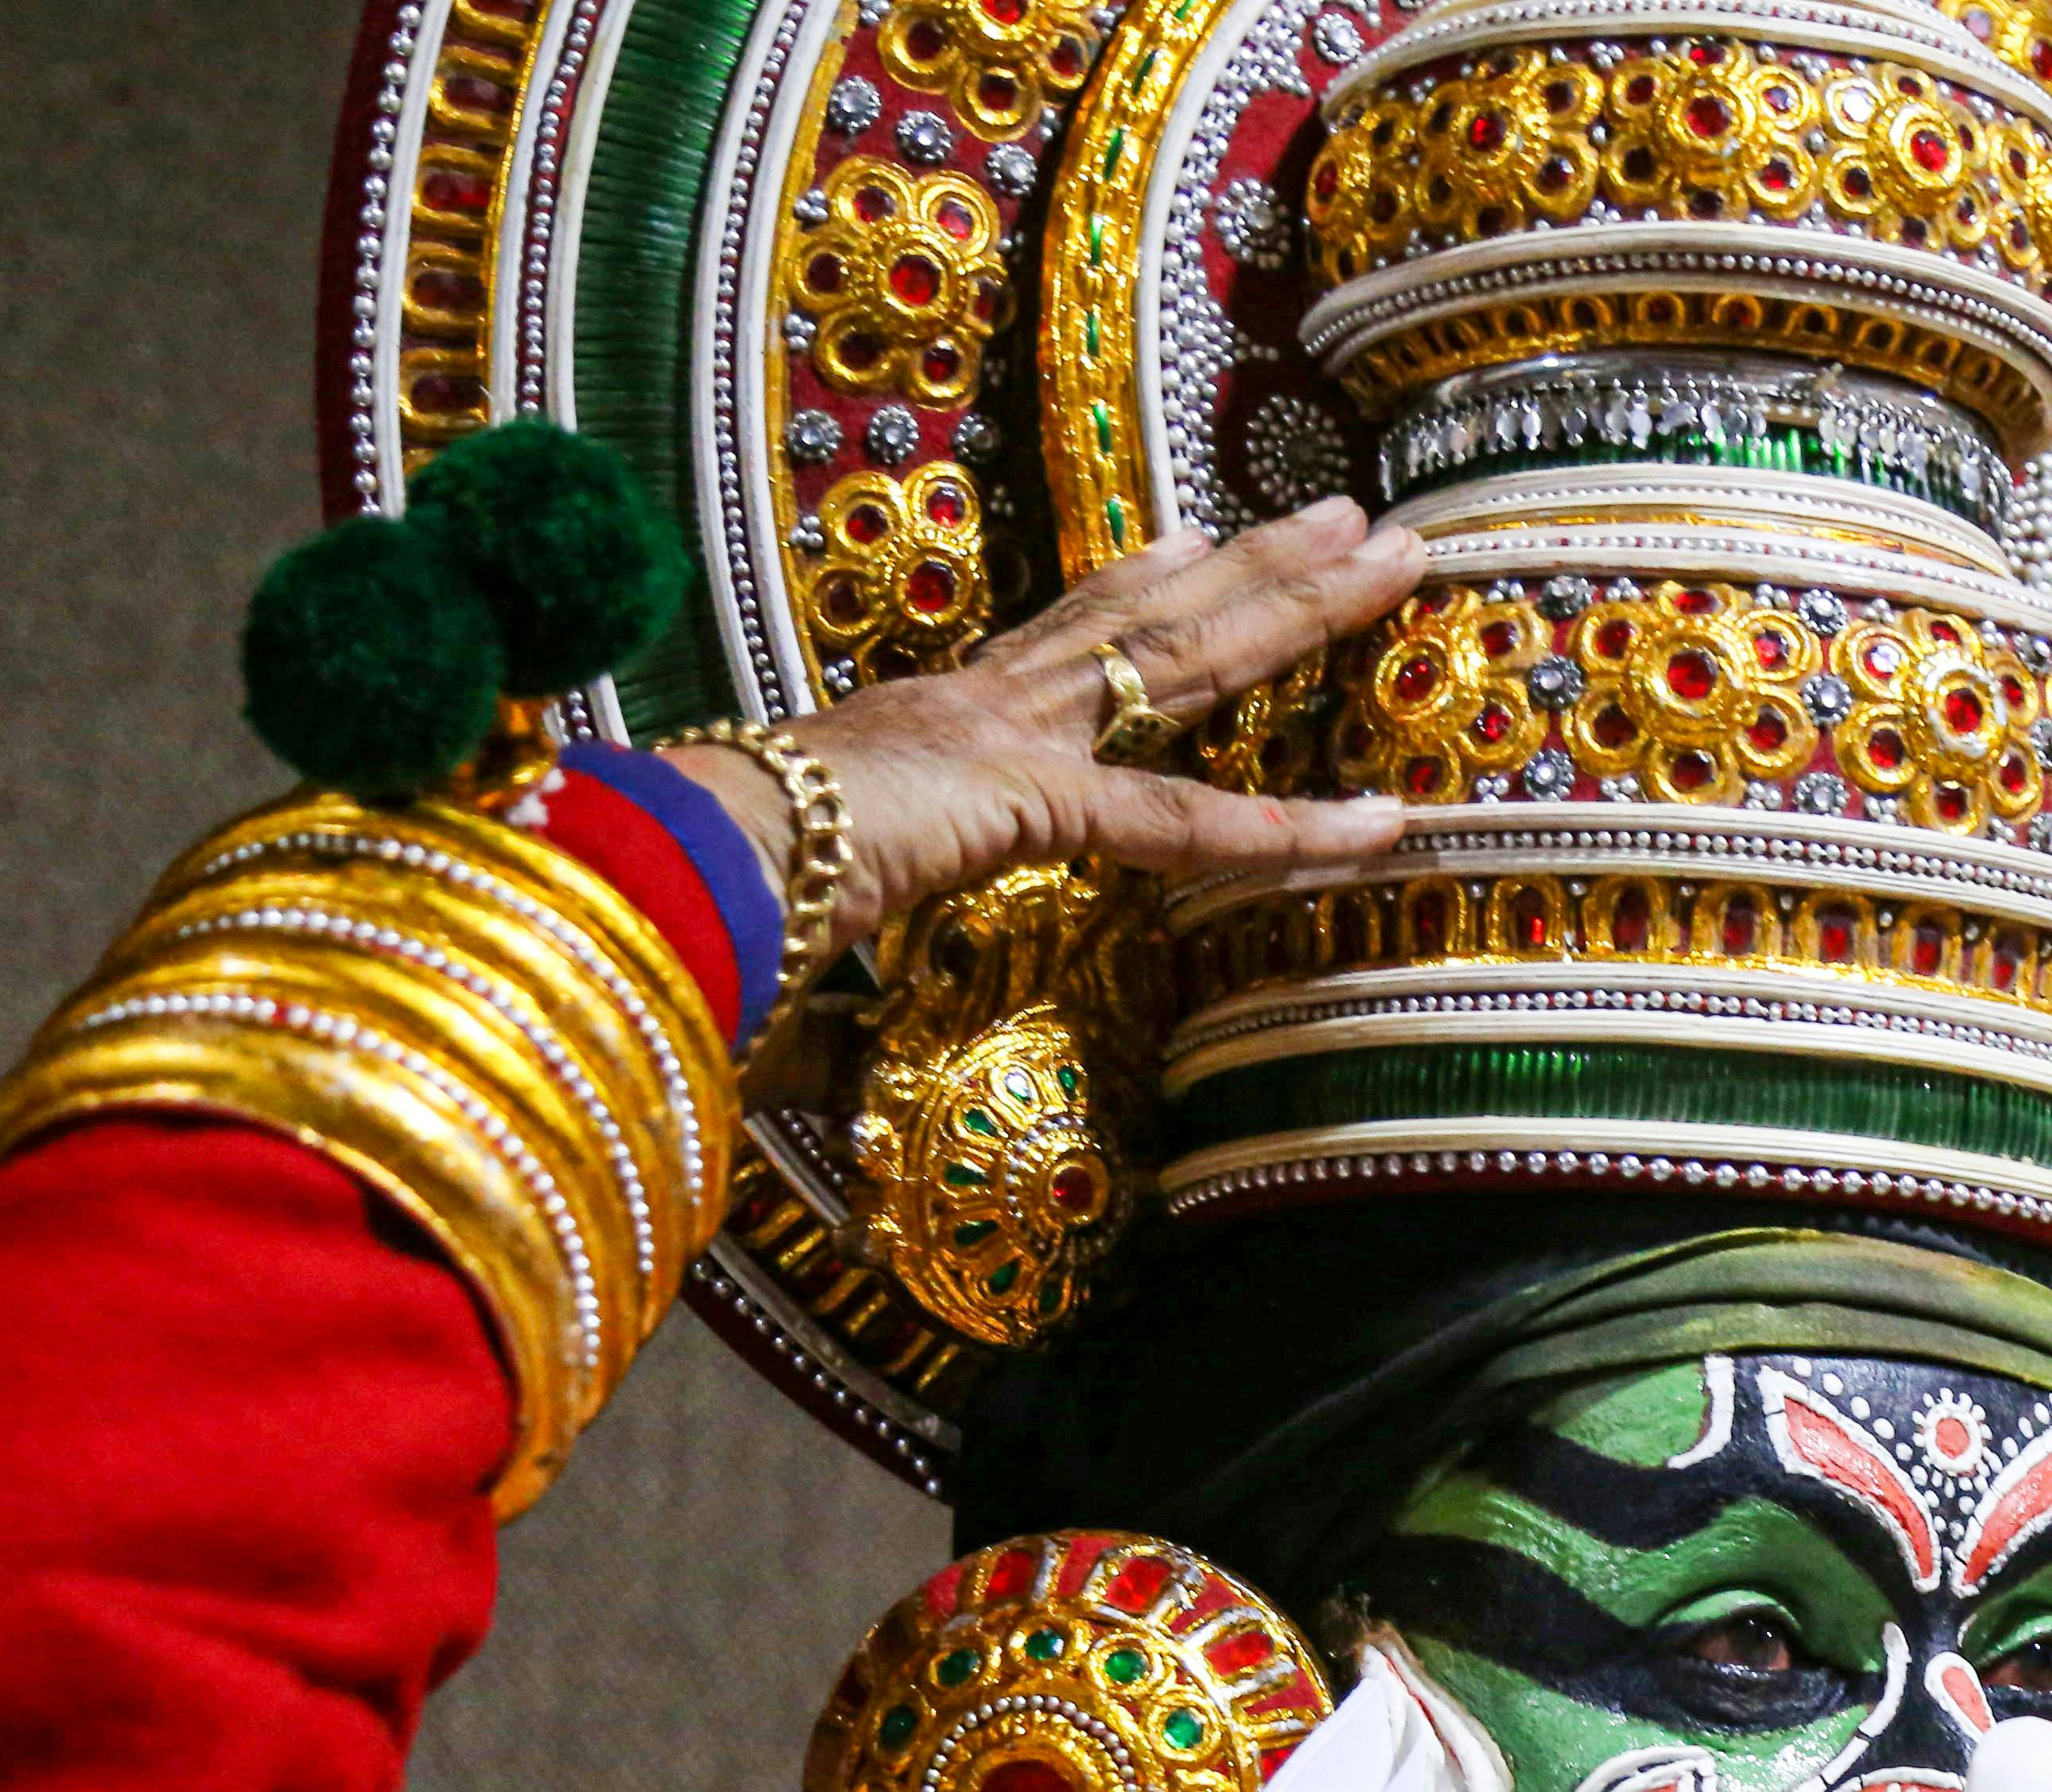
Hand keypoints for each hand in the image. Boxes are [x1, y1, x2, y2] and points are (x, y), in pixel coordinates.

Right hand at [663, 496, 1422, 954]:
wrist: (657, 873)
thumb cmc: (699, 894)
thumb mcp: (802, 896)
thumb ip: (833, 933)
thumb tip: (798, 1013)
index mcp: (926, 727)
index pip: (1059, 641)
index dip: (1136, 588)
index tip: (1193, 543)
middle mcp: (978, 705)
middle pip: (1148, 619)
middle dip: (1256, 563)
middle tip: (1351, 519)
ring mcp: (1005, 735)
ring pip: (1186, 658)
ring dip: (1297, 608)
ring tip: (1394, 557)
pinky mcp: (1024, 798)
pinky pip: (1185, 822)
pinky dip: (1285, 828)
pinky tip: (1377, 825)